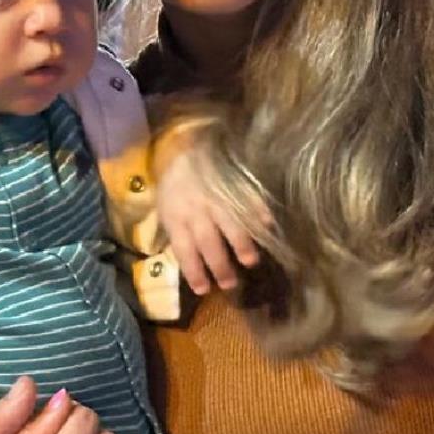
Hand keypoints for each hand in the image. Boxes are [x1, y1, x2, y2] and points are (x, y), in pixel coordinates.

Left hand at [154, 125, 271, 293]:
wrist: (185, 143)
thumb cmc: (175, 181)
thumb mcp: (166, 205)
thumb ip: (177, 229)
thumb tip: (189, 259)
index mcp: (176, 215)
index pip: (185, 250)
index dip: (194, 271)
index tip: (203, 290)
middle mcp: (196, 209)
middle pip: (209, 243)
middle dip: (220, 266)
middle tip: (230, 283)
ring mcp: (216, 196)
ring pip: (231, 225)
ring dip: (241, 246)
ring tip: (250, 262)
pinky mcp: (232, 182)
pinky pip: (249, 200)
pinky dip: (259, 214)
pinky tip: (268, 227)